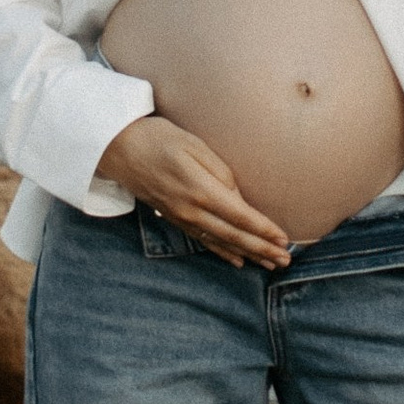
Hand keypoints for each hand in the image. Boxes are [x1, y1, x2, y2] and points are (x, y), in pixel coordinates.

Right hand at [95, 115, 292, 267]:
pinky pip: (202, 240)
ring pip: (220, 242)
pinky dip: (223, 252)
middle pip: (233, 235)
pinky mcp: (173, 217)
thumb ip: (221, 173)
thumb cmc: (159, 138)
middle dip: (261, 249)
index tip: (284, 239)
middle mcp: (191, 210)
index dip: (263, 230)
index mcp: (200, 190)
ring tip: (270, 264)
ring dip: (247, 254)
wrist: (118, 147)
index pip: (240, 216)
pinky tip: (237, 260)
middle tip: (284, 260)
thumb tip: (239, 199)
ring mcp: (180, 217)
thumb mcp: (195, 146)